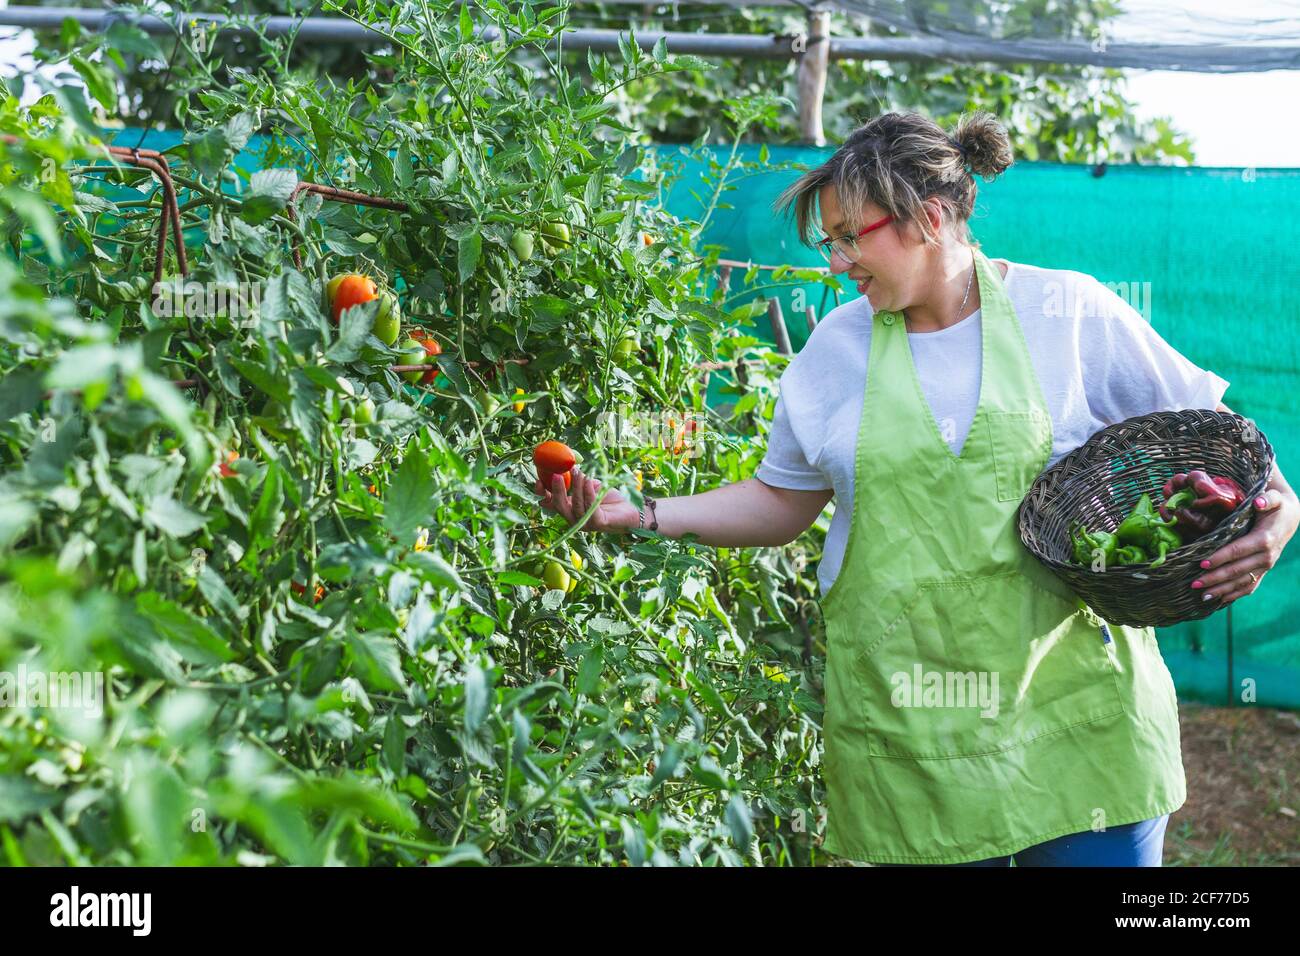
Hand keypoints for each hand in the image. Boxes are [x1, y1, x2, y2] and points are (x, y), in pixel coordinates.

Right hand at [535, 464, 639, 532]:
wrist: (633, 508)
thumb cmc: (610, 497)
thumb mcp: (591, 484)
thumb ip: (578, 479)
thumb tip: (568, 464)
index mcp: (569, 508)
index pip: (550, 503)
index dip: (542, 493)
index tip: (539, 480)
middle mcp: (574, 518)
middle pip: (559, 506)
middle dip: (557, 490)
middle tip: (557, 475)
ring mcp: (585, 523)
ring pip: (576, 505)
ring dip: (577, 486)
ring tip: (580, 472)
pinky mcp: (598, 524)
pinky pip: (590, 507)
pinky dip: (588, 492)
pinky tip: (589, 480)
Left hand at [1193, 489, 1299, 604]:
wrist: (1289, 518)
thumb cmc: (1276, 507)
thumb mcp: (1275, 498)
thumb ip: (1269, 499)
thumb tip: (1259, 502)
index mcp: (1265, 539)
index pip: (1238, 551)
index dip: (1220, 558)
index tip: (1202, 563)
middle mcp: (1266, 557)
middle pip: (1237, 570)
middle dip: (1215, 577)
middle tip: (1194, 583)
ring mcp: (1265, 567)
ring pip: (1242, 582)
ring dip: (1222, 590)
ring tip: (1201, 595)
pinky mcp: (1262, 571)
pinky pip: (1249, 586)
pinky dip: (1234, 594)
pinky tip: (1218, 600)